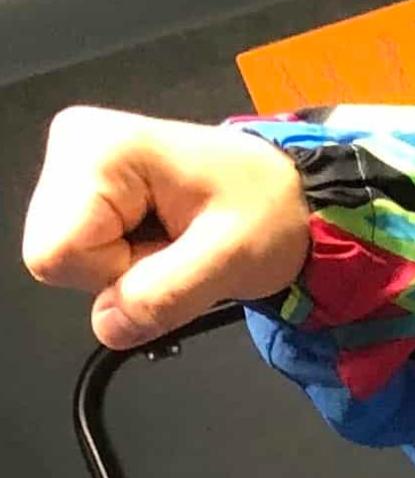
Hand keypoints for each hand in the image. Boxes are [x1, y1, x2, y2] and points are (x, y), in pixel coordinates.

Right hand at [21, 106, 307, 347]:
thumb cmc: (271, 210)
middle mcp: (74, 149)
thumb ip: (164, 297)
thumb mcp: (231, 260)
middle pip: (58, 258)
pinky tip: (163, 241)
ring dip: (128, 271)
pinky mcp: (89, 190)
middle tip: (177, 253)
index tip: (170, 257)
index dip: (114, 276)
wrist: (291, 195)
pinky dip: (129, 263)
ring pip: (71, 262)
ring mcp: (77, 169)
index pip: (58, 253)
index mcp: (98, 150)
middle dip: (120, 275)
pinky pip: (87, 255)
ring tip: (176, 244)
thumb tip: (109, 327)